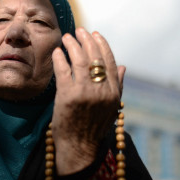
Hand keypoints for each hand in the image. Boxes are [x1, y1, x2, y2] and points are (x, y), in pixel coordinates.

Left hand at [52, 28, 124, 174]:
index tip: (95, 34)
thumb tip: (122, 66)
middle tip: (79, 30)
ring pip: (80, 60)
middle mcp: (101, 91)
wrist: (79, 148)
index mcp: (113, 92)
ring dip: (72, 45)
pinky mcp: (67, 96)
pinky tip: (57, 52)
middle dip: (86, 40)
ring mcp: (84, 93)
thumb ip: (116, 85)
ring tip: (66, 37)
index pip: (109, 61)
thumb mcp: (111, 107)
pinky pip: (63, 70)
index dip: (102, 45)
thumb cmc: (93, 127)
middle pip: (94, 57)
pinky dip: (60, 58)